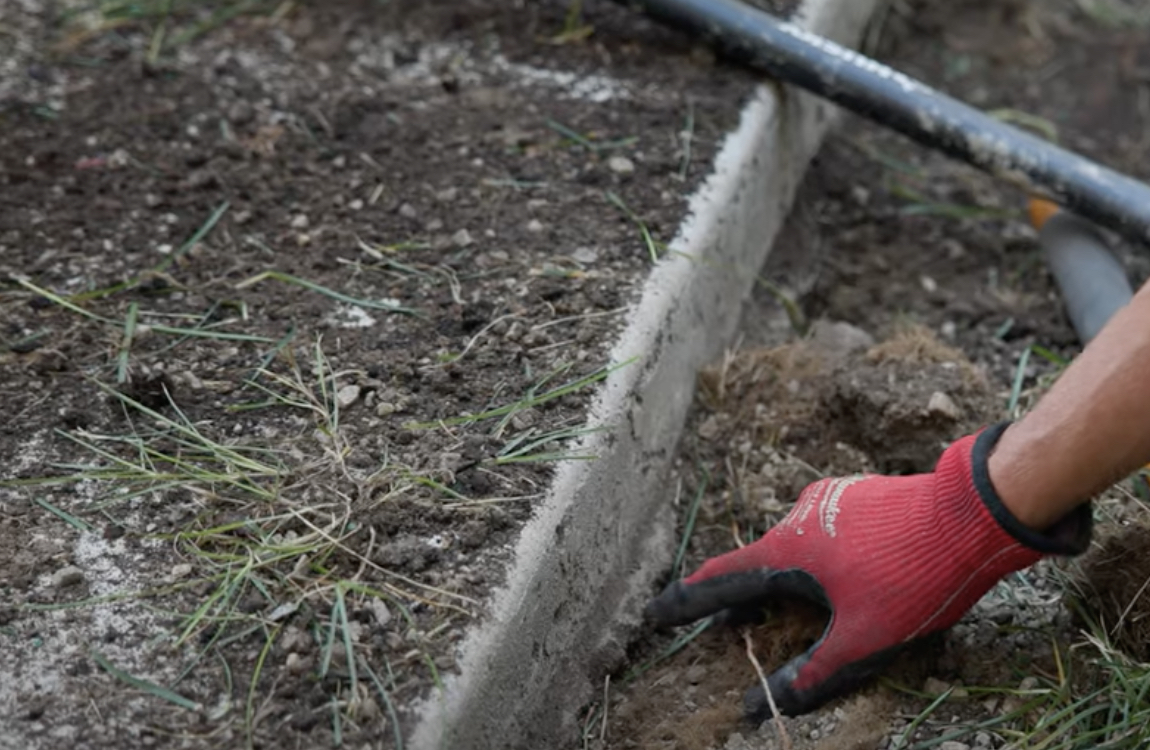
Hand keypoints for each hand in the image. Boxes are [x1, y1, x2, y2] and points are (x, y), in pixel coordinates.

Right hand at [646, 423, 1091, 718]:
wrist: (969, 513)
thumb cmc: (911, 578)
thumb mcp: (862, 637)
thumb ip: (813, 671)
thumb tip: (766, 707)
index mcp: (786, 552)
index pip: (720, 581)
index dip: (685, 601)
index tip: (654, 612)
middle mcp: (796, 518)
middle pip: (754, 563)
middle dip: (736, 596)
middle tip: (718, 622)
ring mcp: (826, 501)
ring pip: (790, 545)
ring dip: (779, 577)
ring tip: (778, 605)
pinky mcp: (854, 494)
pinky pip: (819, 530)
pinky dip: (813, 557)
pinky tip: (839, 572)